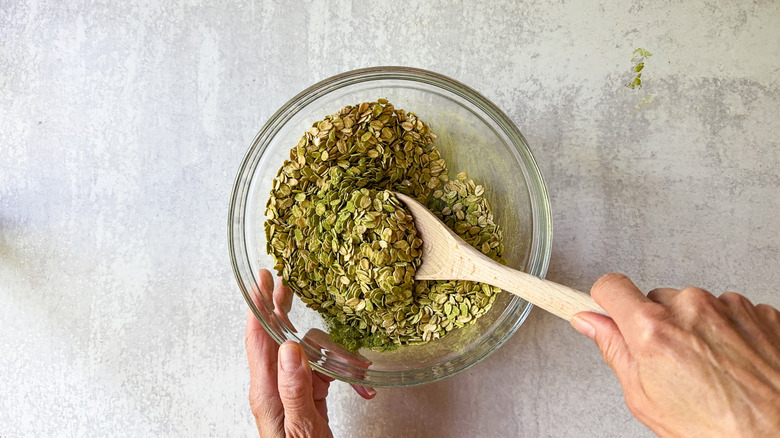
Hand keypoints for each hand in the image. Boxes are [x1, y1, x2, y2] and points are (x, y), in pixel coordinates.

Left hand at [245, 270, 375, 436]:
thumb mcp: (300, 428)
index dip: (259, 307)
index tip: (262, 281)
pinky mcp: (309, 398)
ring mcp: (293, 391)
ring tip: (357, 370)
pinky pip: (326, 375)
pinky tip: (360, 385)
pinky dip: (344, 376)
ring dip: (337, 358)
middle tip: (286, 285)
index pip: (258, 339)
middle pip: (278, 338)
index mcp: (266, 391)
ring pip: (311, 356)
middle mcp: (276, 387)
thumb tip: (289, 350)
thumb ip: (293, 390)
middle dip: (284, 311)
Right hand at [572, 273, 779, 437]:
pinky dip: (727, 331)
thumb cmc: (718, 430)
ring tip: (709, 368)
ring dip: (695, 328)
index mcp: (654, 330)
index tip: (606, 310)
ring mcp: (728, 306)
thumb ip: (614, 350)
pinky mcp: (758, 311)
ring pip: (694, 305)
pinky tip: (732, 363)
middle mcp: (691, 308)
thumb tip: (591, 323)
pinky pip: (728, 311)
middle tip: (671, 362)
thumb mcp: (645, 398)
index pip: (611, 286)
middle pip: (655, 299)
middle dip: (657, 324)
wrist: (777, 437)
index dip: (605, 301)